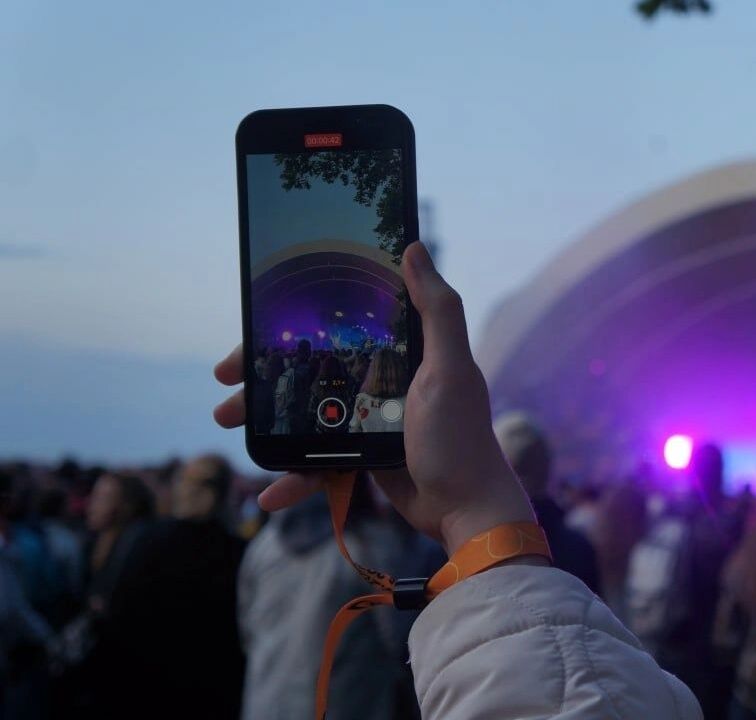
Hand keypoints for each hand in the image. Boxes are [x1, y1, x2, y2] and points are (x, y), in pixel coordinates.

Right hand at [214, 242, 533, 553]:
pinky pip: (318, 464)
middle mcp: (383, 380)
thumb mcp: (450, 369)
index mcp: (402, 353)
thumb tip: (415, 247)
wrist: (467, 510)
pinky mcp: (364, 457)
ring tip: (230, 422)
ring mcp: (370, 420)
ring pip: (304, 414)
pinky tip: (270, 492)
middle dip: (265, 375)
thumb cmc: (462, 438)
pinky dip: (293, 477)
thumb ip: (437, 310)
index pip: (337, 328)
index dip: (294, 325)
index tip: (254, 326)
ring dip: (264, 420)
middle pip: (311, 369)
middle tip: (226, 384)